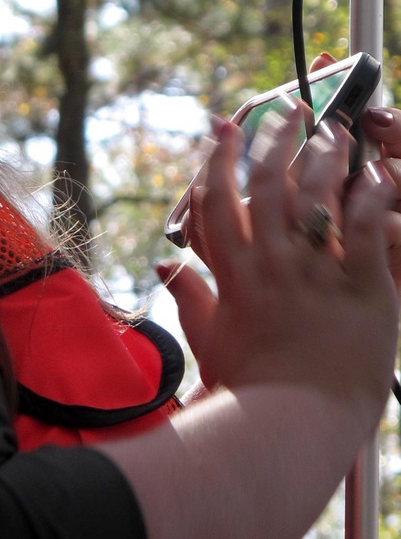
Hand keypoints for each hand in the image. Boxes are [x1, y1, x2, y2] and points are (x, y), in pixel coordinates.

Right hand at [159, 105, 397, 422]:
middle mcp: (271, 264)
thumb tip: (165, 268)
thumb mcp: (208, 339)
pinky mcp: (361, 289)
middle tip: (286, 111)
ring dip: (324, 156)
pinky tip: (375, 174)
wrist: (292, 427)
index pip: (218, 198)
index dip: (219, 157)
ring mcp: (316, 274)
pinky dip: (371, 196)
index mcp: (233, 273)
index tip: (224, 128)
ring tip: (334, 132)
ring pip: (317, 195)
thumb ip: (188, 296)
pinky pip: (369, 229)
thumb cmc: (248, 390)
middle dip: (275, 139)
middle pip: (269, 183)